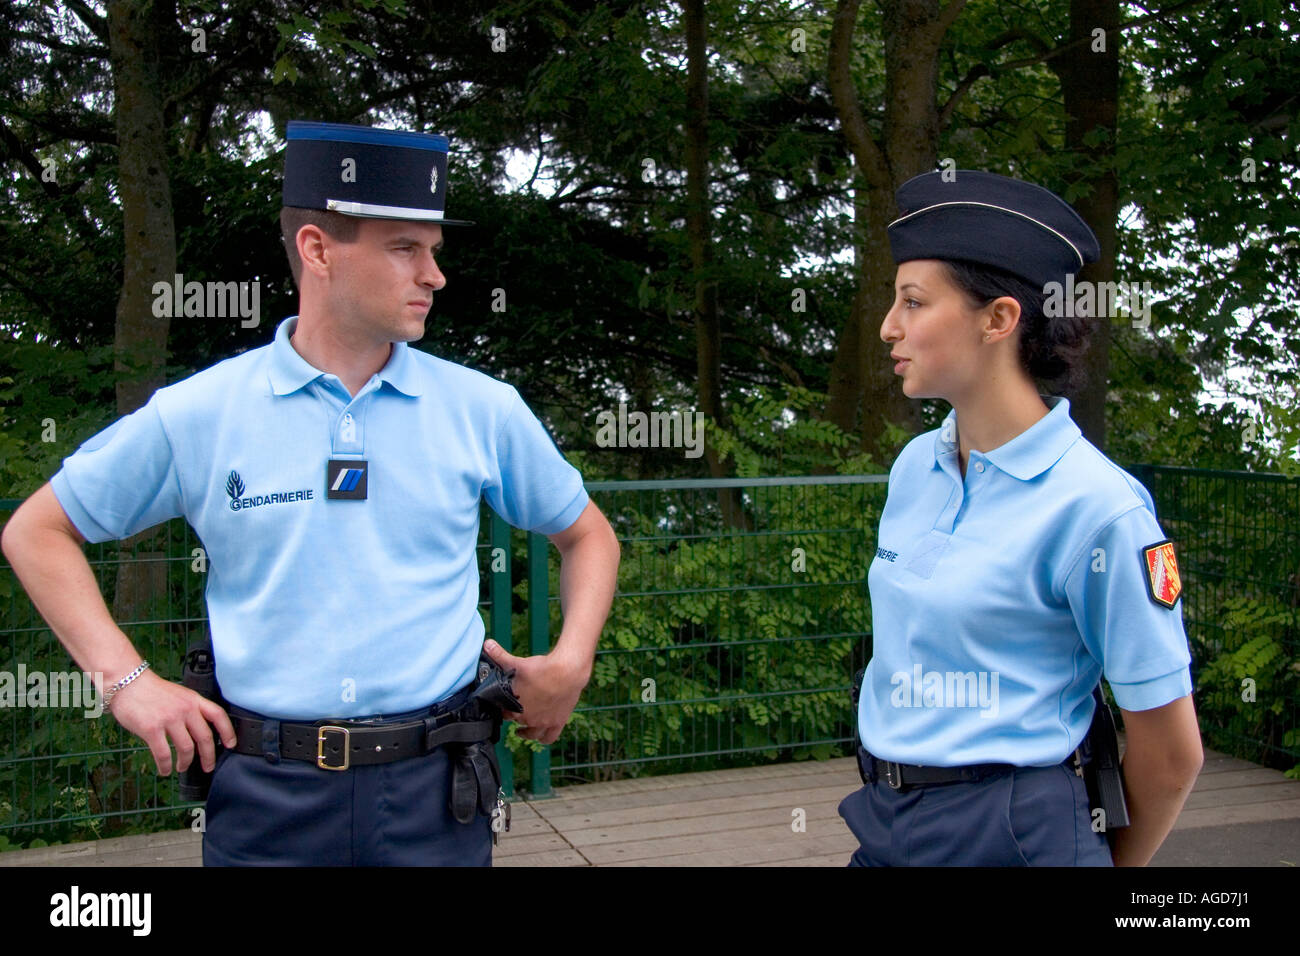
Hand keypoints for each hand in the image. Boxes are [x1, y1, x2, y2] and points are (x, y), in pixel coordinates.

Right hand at [106, 670, 237, 775]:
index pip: (218, 715)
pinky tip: (165, 769)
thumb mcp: (179, 694)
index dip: (228, 731)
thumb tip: (198, 731)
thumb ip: (190, 709)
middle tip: (208, 767)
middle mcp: (185, 709)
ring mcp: (169, 719)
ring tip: (182, 767)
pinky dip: (166, 766)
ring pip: (186, 748)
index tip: (231, 744)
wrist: (127, 682)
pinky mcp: (152, 729)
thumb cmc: (151, 690)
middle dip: (209, 756)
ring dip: (186, 762)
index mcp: (193, 700)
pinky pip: (164, 754)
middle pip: (205, 737)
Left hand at [481, 639, 589, 744]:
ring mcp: (542, 722)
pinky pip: (549, 737)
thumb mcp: (517, 662)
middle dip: (515, 716)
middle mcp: (527, 718)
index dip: (503, 708)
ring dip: (526, 733)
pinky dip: (544, 738)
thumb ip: (499, 655)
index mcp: (514, 706)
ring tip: (521, 731)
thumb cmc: (542, 667)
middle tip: (515, 709)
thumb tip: (486, 644)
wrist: (566, 671)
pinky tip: (541, 736)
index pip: (503, 712)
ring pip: (531, 734)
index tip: (504, 703)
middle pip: (517, 721)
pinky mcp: (557, 722)